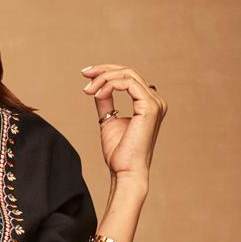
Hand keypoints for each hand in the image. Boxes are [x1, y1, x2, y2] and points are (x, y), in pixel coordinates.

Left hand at [81, 64, 166, 181]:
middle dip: (103, 70)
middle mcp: (156, 101)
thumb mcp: (108, 120)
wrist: (124, 171)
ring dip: (104, 78)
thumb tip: (98, 87)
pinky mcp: (150, 107)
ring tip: (88, 90)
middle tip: (84, 73)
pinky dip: (110, 84)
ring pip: (128, 75)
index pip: (129, 77)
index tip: (86, 74)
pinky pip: (128, 83)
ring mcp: (155, 103)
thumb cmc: (118, 152)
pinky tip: (97, 93)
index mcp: (148, 103)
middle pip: (129, 72)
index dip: (107, 71)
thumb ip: (106, 102)